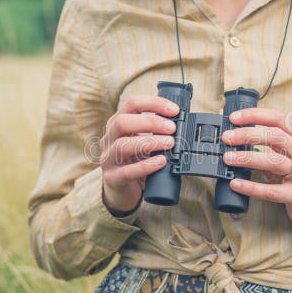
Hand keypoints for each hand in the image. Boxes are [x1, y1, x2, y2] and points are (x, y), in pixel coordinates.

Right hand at [99, 95, 179, 214]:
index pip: (132, 104)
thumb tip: (182, 124)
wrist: (121, 189)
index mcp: (117, 124)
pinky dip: (146, 166)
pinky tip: (161, 162)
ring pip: (123, 145)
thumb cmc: (135, 161)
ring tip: (170, 143)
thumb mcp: (143, 141)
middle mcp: (109, 139)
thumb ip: (156, 132)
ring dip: (150, 142)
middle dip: (150, 122)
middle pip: (122, 122)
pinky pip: (127, 172)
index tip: (174, 110)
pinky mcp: (113, 179)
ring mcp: (108, 159)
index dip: (154, 103)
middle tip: (172, 128)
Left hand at [221, 107, 291, 227]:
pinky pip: (272, 191)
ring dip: (248, 158)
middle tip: (227, 138)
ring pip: (275, 162)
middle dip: (248, 135)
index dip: (255, 115)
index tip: (234, 118)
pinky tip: (236, 183)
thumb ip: (272, 141)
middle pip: (276, 137)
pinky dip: (251, 187)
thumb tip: (236, 133)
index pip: (278, 118)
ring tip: (228, 158)